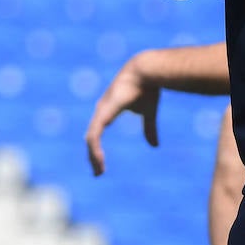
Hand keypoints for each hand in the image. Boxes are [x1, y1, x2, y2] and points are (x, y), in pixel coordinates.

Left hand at [84, 56, 160, 175]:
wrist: (146, 72)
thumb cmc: (147, 88)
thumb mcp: (149, 112)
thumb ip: (149, 129)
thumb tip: (154, 146)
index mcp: (108, 111)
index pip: (97, 133)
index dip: (97, 149)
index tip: (101, 164)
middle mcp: (101, 111)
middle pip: (91, 138)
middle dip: (93, 156)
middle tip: (98, 173)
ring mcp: (101, 112)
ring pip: (90, 139)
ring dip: (93, 156)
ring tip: (99, 171)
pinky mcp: (103, 113)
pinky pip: (94, 135)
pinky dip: (95, 149)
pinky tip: (99, 159)